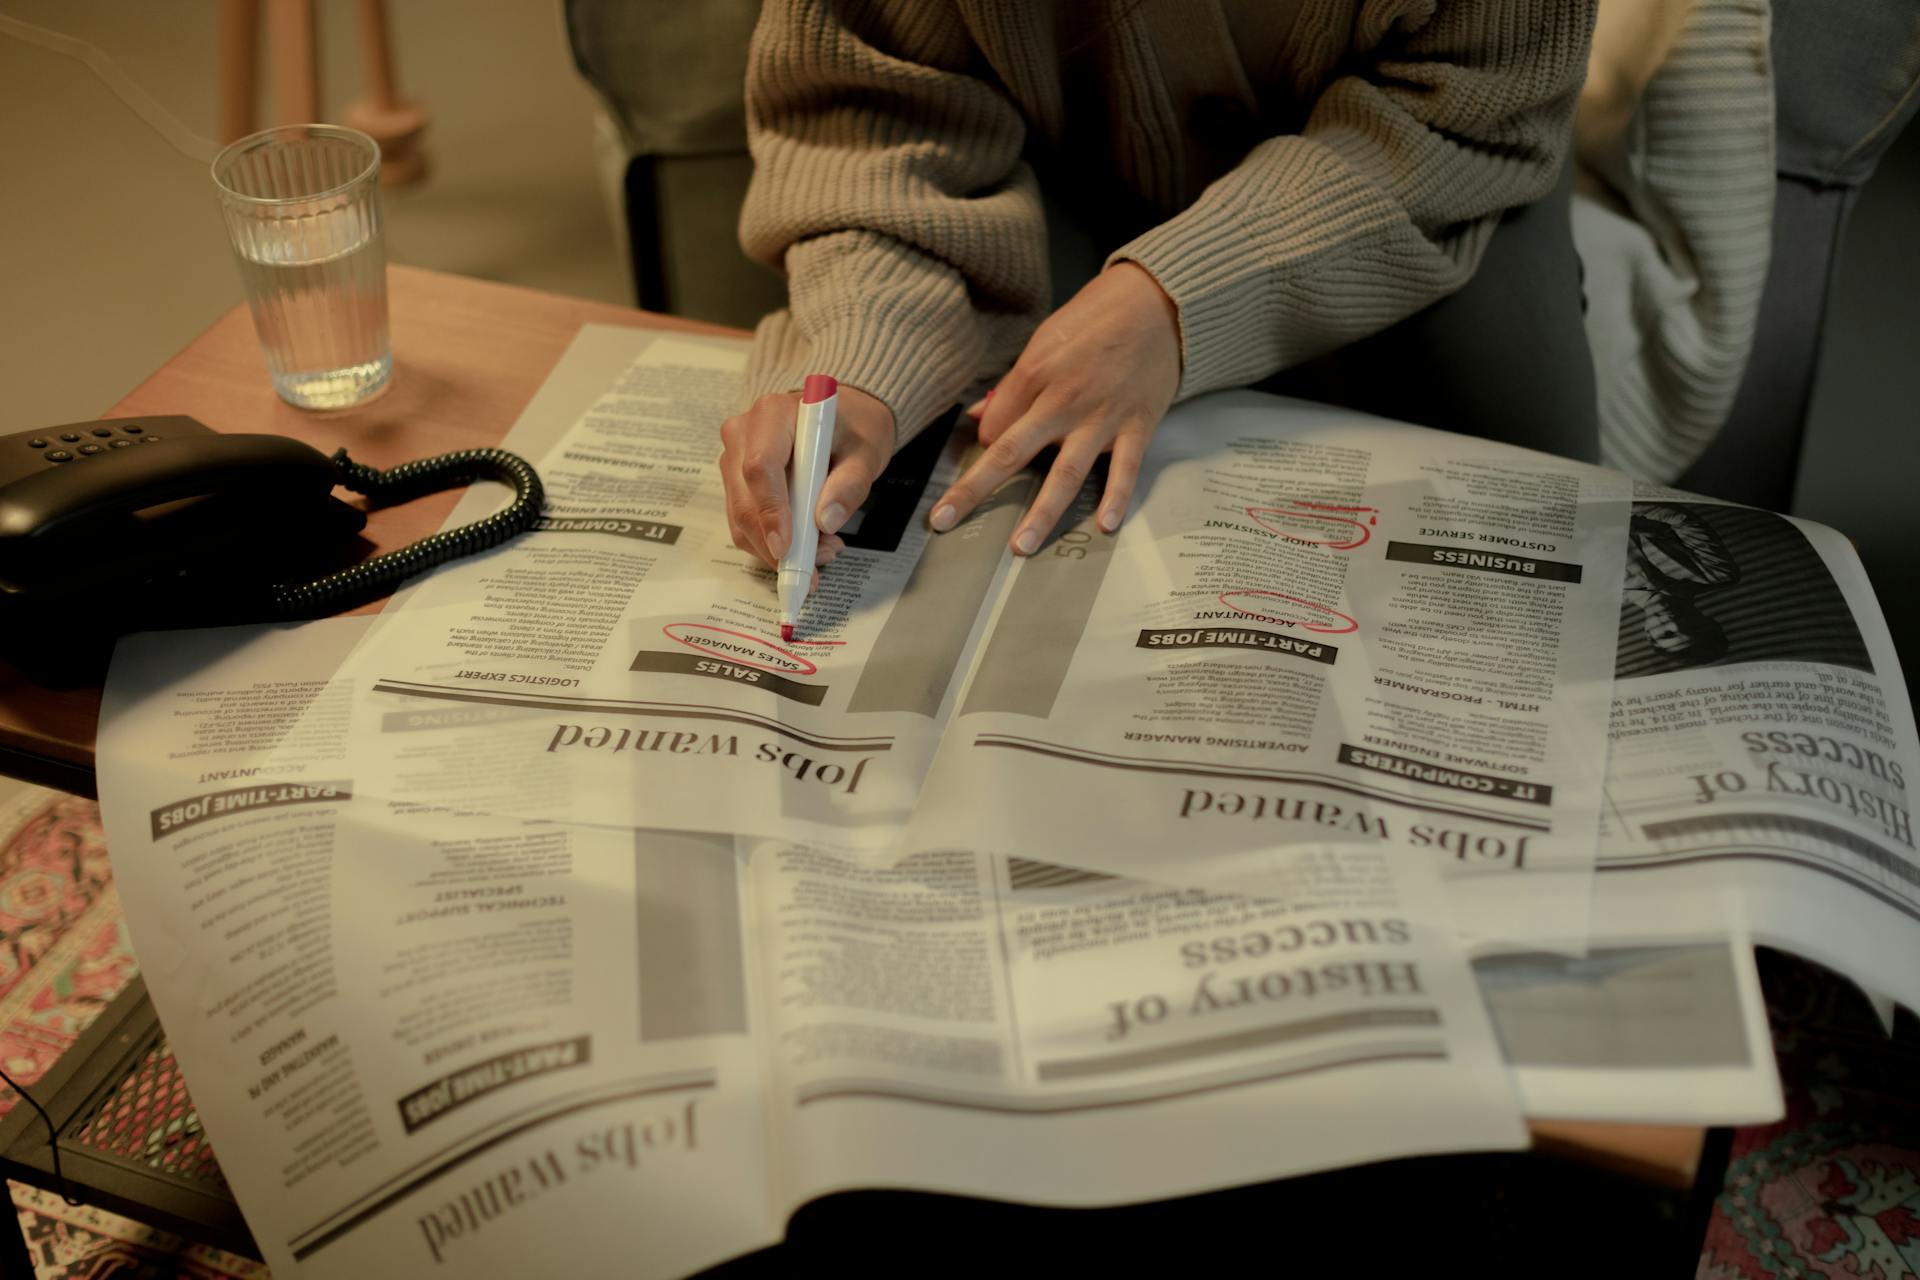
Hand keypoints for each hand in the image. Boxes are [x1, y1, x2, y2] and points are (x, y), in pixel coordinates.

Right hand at [718, 384, 895, 567]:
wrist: (841, 421)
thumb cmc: (852, 430)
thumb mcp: (865, 453)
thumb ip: (849, 485)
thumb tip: (825, 521)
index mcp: (773, 414)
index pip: (760, 467)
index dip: (771, 511)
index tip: (785, 547)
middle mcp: (744, 434)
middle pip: (745, 500)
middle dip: (776, 543)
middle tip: (816, 565)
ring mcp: (734, 458)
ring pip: (742, 518)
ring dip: (777, 548)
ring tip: (823, 550)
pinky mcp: (736, 482)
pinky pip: (745, 522)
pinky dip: (772, 542)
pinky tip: (808, 542)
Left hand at [930, 262, 1179, 553]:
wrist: (1158, 303)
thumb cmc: (1096, 319)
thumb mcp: (1045, 341)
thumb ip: (1013, 385)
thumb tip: (978, 417)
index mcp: (1035, 376)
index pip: (995, 427)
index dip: (985, 446)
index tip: (988, 454)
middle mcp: (1063, 402)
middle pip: (1011, 454)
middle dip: (974, 490)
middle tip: (945, 520)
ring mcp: (1101, 418)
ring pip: (1065, 473)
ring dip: (1042, 513)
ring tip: (1022, 546)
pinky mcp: (1137, 427)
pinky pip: (1125, 469)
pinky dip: (1116, 498)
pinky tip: (1105, 526)